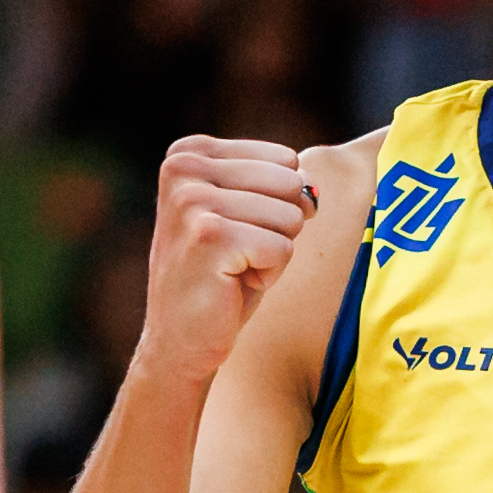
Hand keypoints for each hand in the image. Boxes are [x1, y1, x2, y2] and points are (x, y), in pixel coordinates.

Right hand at [137, 138, 315, 392]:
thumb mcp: (248, 214)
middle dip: (277, 227)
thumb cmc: (220, 276)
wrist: (180, 340)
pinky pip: (283, 248)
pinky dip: (268, 274)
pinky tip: (232, 284)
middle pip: (290, 183)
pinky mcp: (209, 237)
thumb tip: (312, 191)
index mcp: (189, 152)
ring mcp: (193, 201)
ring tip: (233, 269)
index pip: (285, 160)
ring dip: (272, 253)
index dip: (275, 204)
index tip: (235, 231)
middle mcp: (184, 168)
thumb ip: (281, 186)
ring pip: (289, 217)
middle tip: (236, 254)